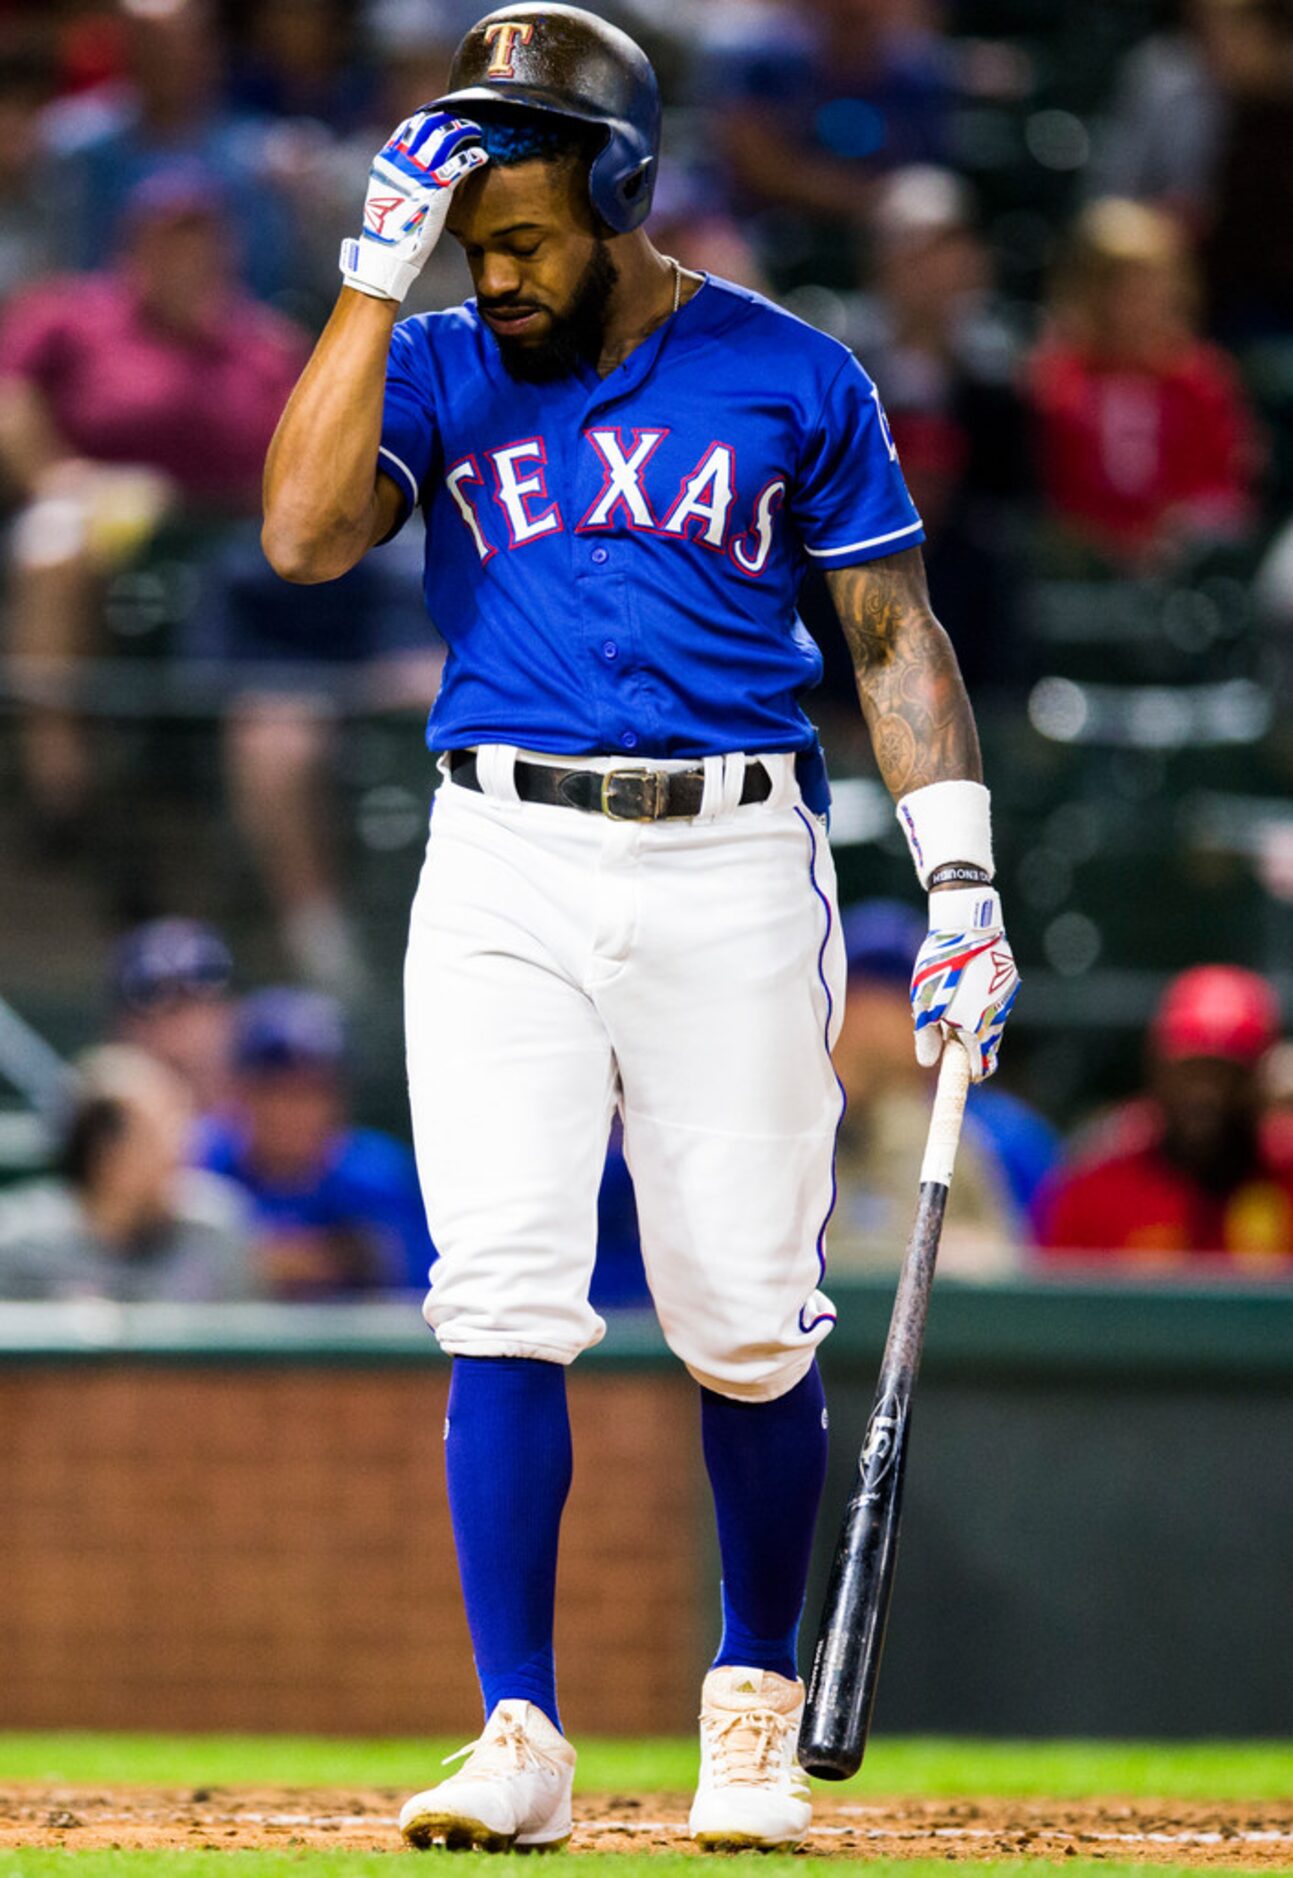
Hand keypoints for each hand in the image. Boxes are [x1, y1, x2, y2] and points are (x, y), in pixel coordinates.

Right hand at [340, 111, 486, 303]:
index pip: (410, 127)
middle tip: (464, 123)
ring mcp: (420, 173)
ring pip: (446, 138)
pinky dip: (472, 157)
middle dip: (449, 120)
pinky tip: (481, 156)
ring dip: (464, 131)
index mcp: (388, 159)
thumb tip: (412, 165)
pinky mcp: (437, 189)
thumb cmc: (389, 228)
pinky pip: (459, 164)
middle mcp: (402, 160)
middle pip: (429, 126)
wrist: (388, 252)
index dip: (429, 118)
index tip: (442, 117)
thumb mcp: (386, 192)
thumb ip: (398, 173)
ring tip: (476, 133)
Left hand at [910, 886, 1019, 1080]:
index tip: (965, 1076)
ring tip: (953, 1002)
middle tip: (950, 1035)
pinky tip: (967, 985)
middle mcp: (997, 1016)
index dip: (972, 1074)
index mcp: (977, 1028)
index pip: (982, 1066)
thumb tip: (927, 1062)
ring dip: (976, 1021)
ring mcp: (1006, 997)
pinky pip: (996, 1000)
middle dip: (972, 1046)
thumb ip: (926, 1034)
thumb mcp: (924, 1001)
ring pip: (993, 1021)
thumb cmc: (941, 964)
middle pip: (989, 1045)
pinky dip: (983, 1001)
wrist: (968, 924)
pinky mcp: (1009, 979)